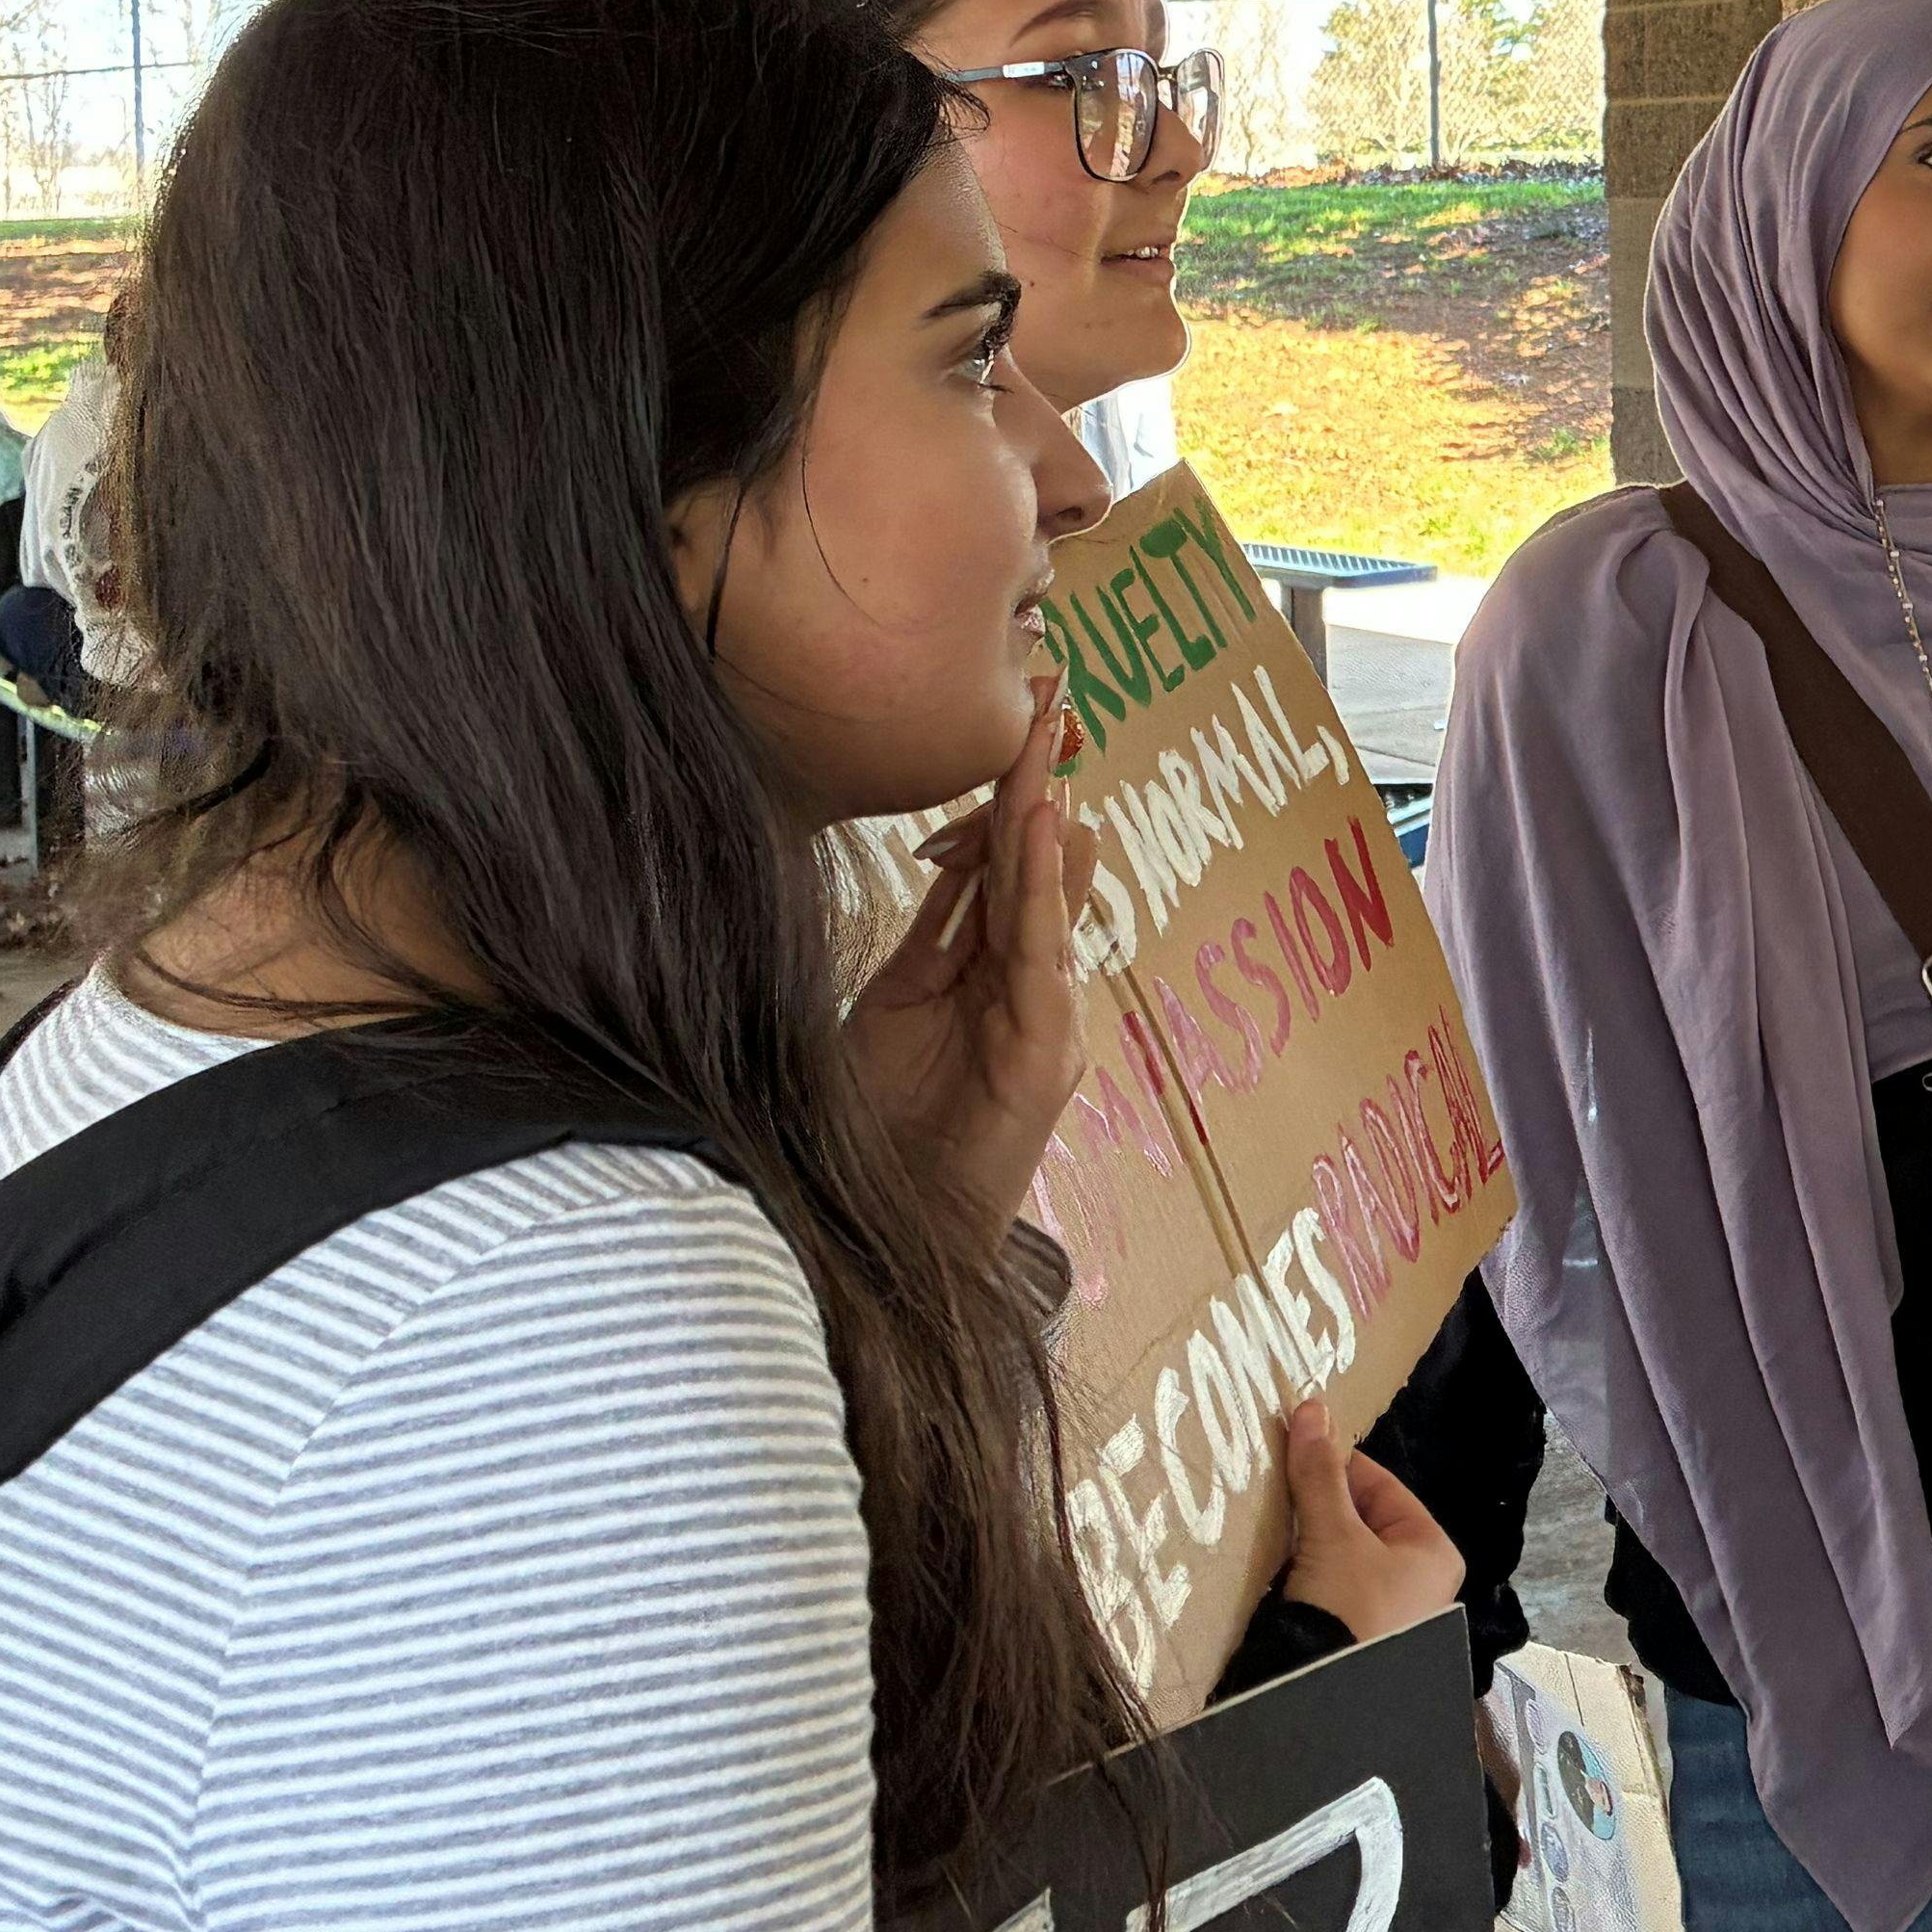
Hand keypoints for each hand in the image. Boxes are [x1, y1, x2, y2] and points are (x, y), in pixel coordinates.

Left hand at [843, 683, 1101, 1238]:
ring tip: (1047, 744)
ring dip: (1047, 817)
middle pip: (1034, 865)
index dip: (1007, 787)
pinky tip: (1048, 831)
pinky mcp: (1047, 1056)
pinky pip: (1046, 956)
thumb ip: (932, 931)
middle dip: (1039, 778)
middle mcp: (1026, 987)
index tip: (1016, 713)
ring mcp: (1044, 1020)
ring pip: (1047, 901)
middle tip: (1051, 694)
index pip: (1002, 861)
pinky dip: (1049, 890)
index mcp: (984, 971)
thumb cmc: (881, 1133)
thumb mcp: (891, 1003)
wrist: (893, 1236)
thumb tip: (948, 848)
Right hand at [1276, 1401, 1468, 1647]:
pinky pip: (1329, 1588)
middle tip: (1275, 1487)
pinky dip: (1305, 1574)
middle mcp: (1421, 1580)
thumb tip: (1311, 1405)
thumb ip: (1319, 1473)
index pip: (1381, 1486)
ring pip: (1342, 1555)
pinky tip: (1276, 1566)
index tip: (1293, 1452)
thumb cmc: (1348, 1606)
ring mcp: (1389, 1613)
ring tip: (1271, 1523)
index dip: (1336, 1466)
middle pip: (1361, 1521)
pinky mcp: (1356, 1637)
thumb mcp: (1332, 1534)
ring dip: (1308, 1540)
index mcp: (1434, 1550)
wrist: (1321, 1701)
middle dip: (1318, 1505)